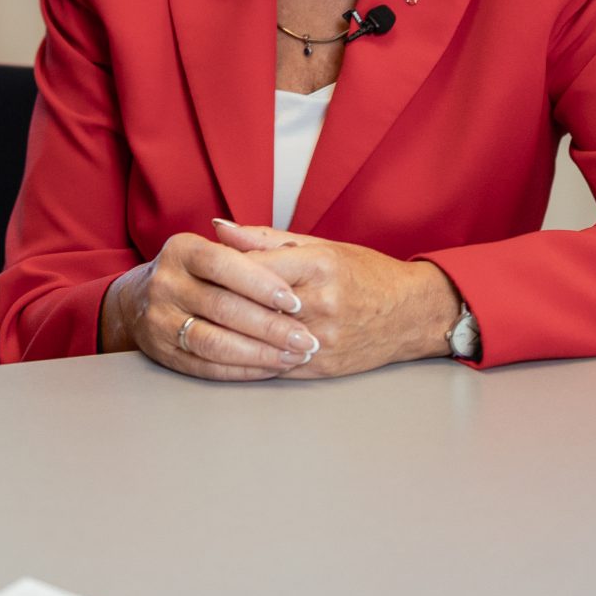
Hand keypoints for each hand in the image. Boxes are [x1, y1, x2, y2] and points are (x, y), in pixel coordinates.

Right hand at [103, 227, 320, 381]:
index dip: (261, 284)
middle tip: (305, 339)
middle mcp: (165, 283)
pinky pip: (206, 367)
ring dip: (260, 353)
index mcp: (181, 249)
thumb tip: (290, 248)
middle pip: (222, 306)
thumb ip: (252, 246)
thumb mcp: (214, 248)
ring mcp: (159, 320)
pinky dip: (242, 370)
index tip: (295, 301)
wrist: (140, 298)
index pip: (223, 264)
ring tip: (293, 356)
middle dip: (270, 326)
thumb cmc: (195, 272)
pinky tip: (270, 368)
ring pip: (214, 342)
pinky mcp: (162, 353)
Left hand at [212, 219, 460, 378]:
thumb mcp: (320, 245)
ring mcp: (323, 339)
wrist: (410, 313)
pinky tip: (225, 352)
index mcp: (319, 266)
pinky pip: (274, 365)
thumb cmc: (364, 273)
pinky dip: (247, 359)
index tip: (196, 269)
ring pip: (259, 340)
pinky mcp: (323, 367)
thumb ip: (265, 239)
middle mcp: (321, 303)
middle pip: (253, 306)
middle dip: (216, 304)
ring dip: (226, 336)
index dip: (221, 270)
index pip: (255, 269)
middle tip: (186, 301)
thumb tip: (219, 228)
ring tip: (197, 327)